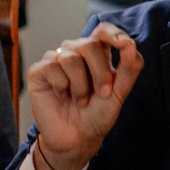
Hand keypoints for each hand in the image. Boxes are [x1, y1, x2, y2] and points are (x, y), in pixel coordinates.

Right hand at [26, 22, 143, 169]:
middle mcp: (76, 52)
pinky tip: (62, 96)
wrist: (77, 138)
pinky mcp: (39, 71)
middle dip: (99, 73)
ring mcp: (56, 60)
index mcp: (98, 55)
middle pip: (89, 44)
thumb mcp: (120, 93)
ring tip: (80, 101)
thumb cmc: (98, 115)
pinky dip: (61, 86)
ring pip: (70, 57)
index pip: (103, 31)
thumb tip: (130, 44)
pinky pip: (51, 66)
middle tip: (102, 94)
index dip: (112, 33)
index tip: (123, 44)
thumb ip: (129, 68)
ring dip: (80, 85)